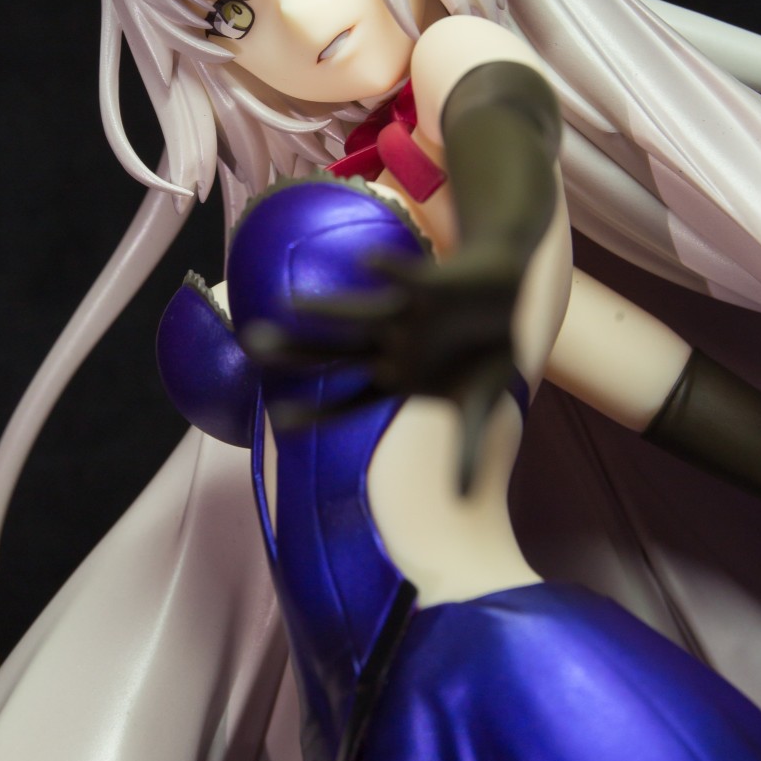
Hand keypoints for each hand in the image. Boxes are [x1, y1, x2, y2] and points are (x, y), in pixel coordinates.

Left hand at [241, 239, 524, 493]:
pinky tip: (368, 260)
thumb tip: (463, 499)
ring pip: (357, 314)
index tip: (280, 419)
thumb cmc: (487, 354)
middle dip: (295, 351)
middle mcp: (390, 347)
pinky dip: (389, 269)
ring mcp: (404, 316)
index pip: (346, 402)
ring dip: (327, 310)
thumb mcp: (480, 402)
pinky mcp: (428, 286)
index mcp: (396, 380)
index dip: (316, 411)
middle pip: (334, 353)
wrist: (509, 299)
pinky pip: (405, 277)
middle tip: (251, 345)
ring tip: (292, 303)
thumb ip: (466, 445)